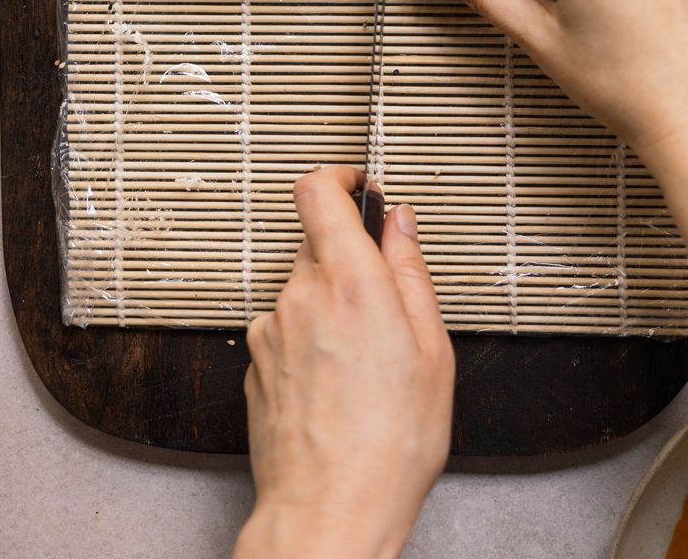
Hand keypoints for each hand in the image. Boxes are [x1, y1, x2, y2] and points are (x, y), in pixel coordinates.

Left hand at [236, 166, 451, 558]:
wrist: (332, 508)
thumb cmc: (391, 445)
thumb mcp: (433, 353)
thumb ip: (411, 274)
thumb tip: (400, 224)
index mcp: (351, 285)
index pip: (318, 191)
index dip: (338, 178)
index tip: (358, 184)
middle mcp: (299, 299)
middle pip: (314, 246)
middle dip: (348, 262)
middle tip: (386, 309)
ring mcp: (270, 332)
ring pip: (300, 294)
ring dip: (329, 310)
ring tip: (365, 367)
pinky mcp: (254, 365)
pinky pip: (285, 333)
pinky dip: (310, 345)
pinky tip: (337, 388)